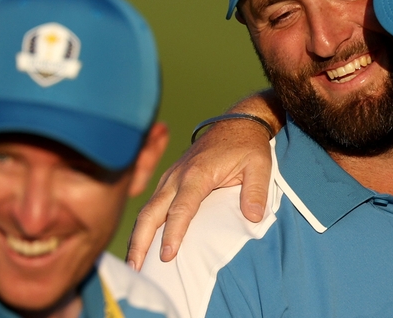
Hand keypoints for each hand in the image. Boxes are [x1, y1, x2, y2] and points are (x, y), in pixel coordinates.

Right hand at [126, 91, 283, 269]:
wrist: (237, 123)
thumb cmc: (248, 146)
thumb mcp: (260, 164)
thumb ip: (256, 191)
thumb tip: (253, 217)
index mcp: (198, 173)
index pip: (181, 208)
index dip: (173, 233)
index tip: (166, 256)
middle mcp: (177, 176)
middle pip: (152, 212)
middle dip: (141, 241)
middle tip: (135, 269)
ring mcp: (170, 177)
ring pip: (147, 209)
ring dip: (137, 236)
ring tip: (132, 264)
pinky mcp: (169, 179)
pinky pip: (152, 204)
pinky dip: (144, 225)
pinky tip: (141, 243)